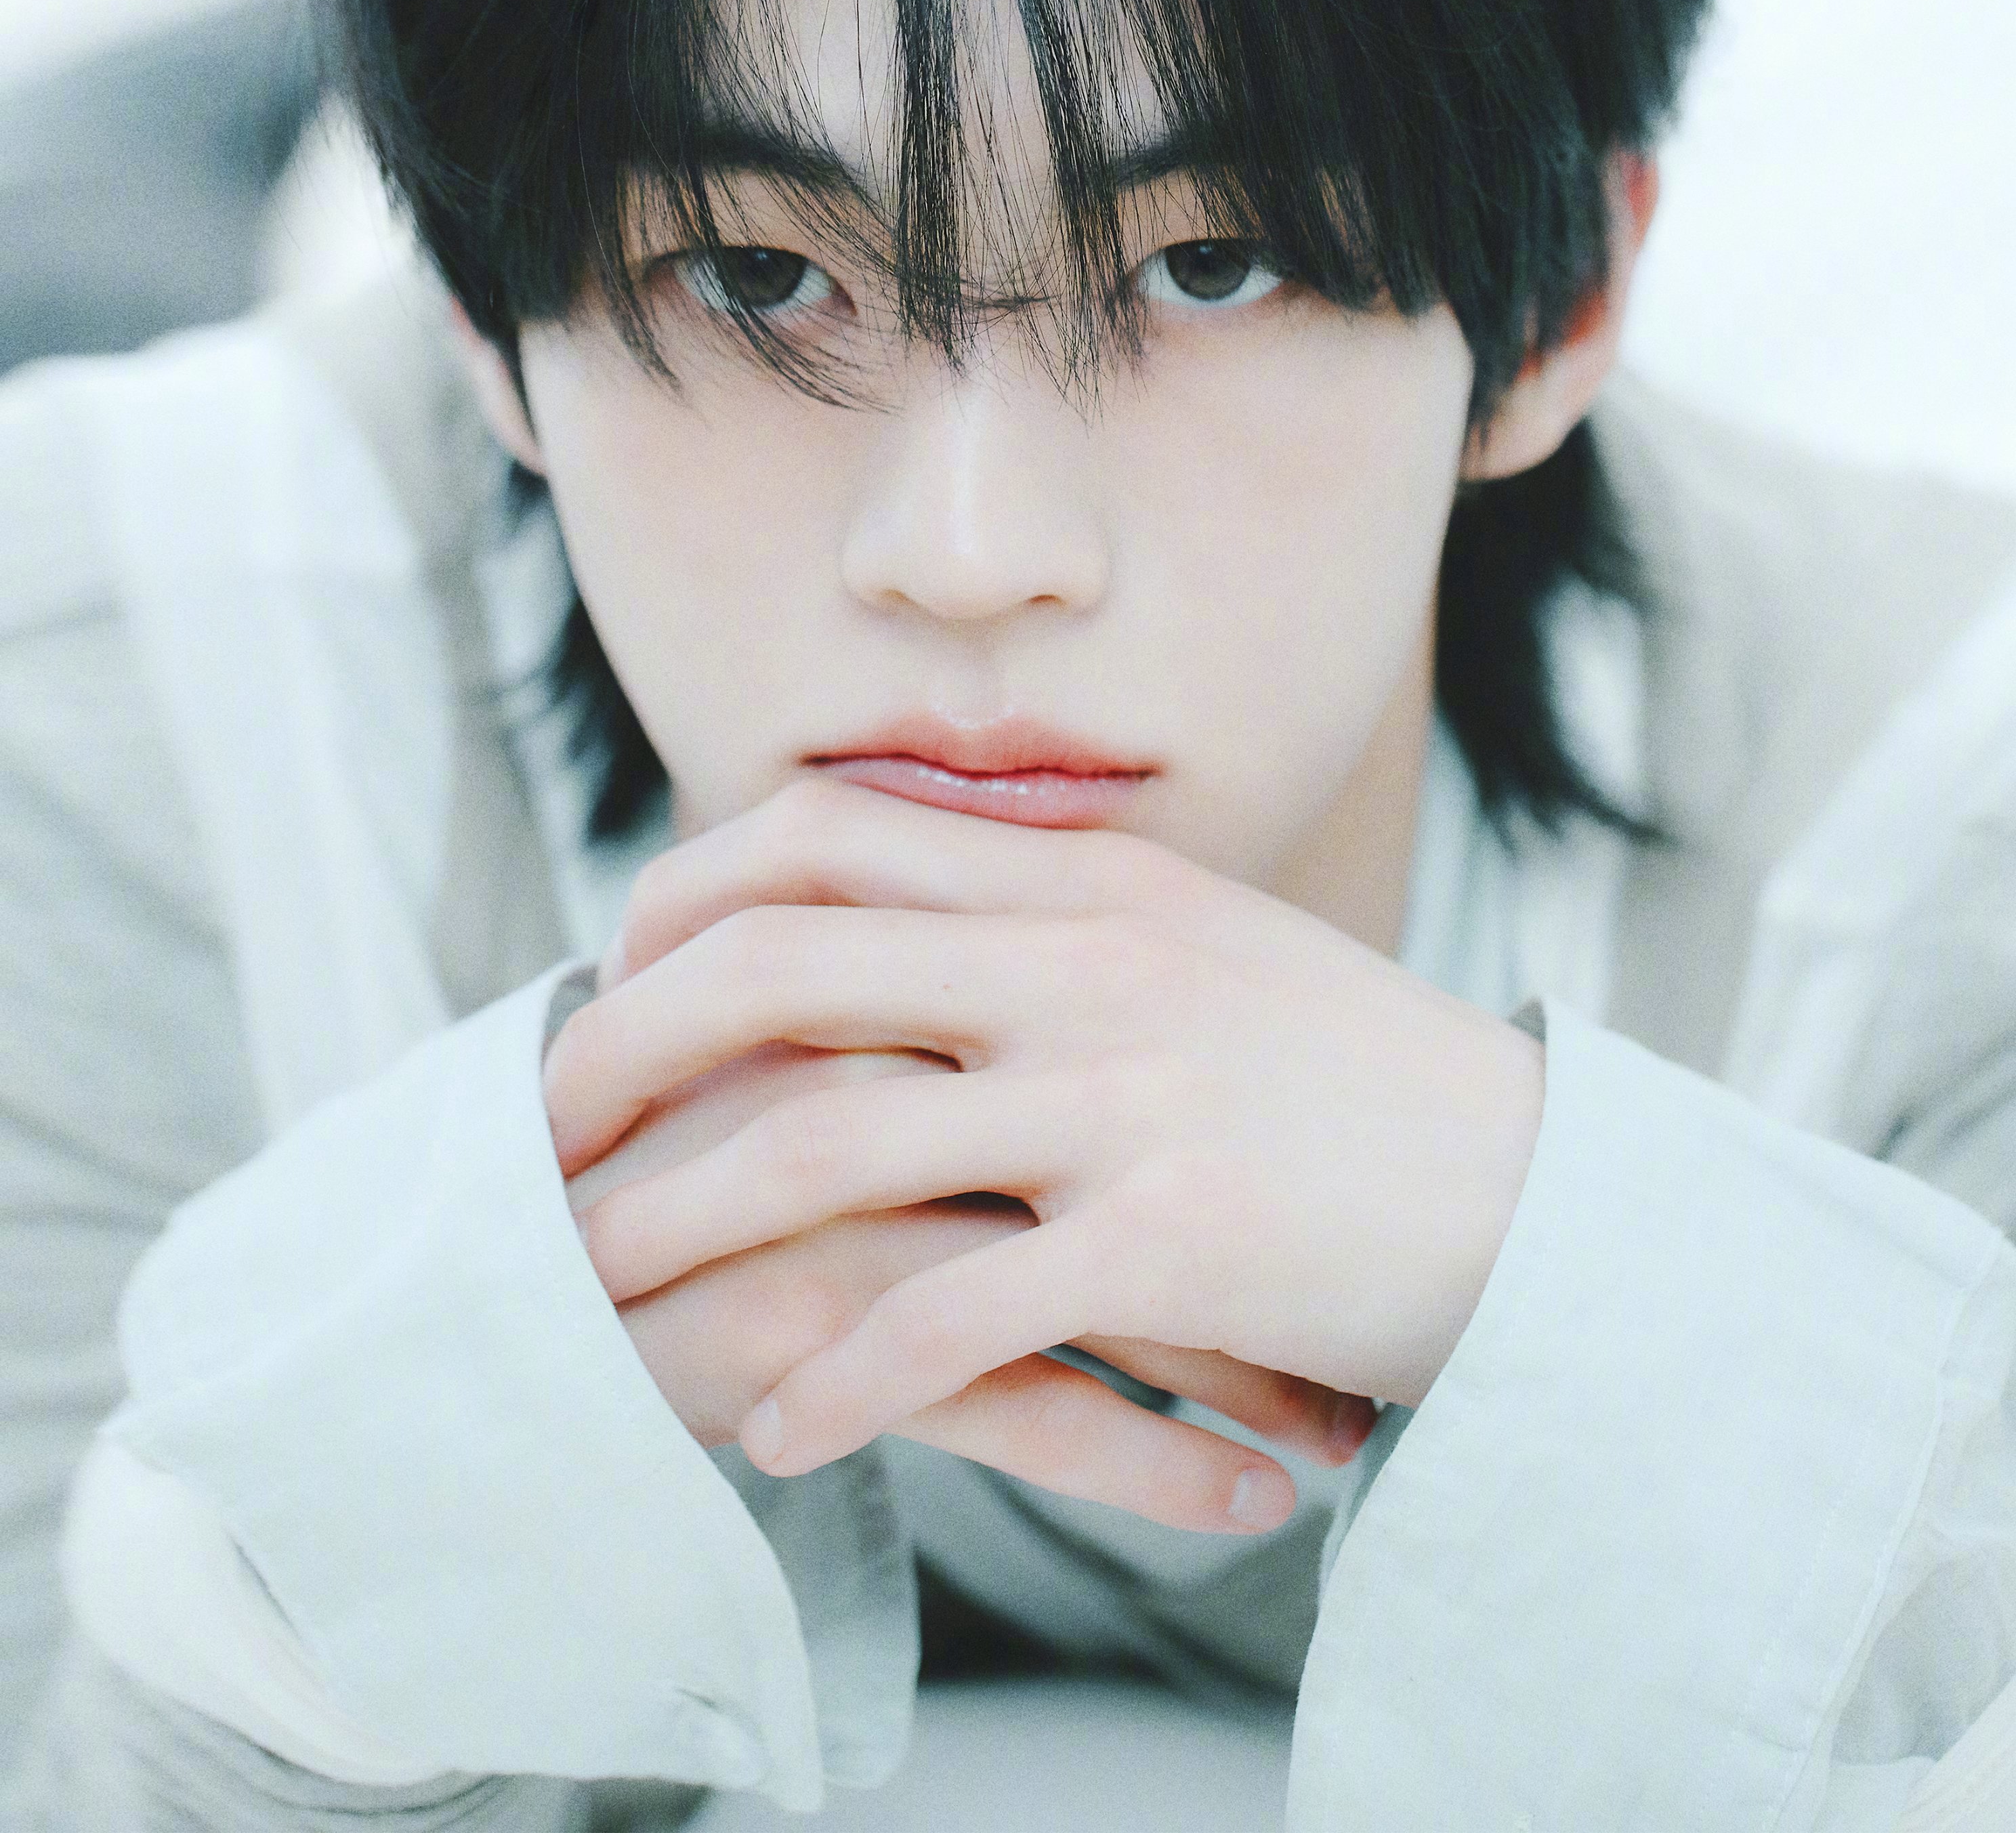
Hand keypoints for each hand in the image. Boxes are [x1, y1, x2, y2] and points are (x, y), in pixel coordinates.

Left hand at [545, 777, 1540, 1481]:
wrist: (1545, 1189)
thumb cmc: (1356, 1080)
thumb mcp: (1198, 945)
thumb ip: (1050, 917)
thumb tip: (897, 915)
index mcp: (1084, 875)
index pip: (823, 835)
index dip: (685, 896)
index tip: (615, 974)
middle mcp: (1085, 961)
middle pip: (783, 965)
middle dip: (626, 1049)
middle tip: (544, 1136)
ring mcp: (1124, 1097)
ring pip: (828, 1147)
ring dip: (682, 1230)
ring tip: (599, 1300)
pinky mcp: (1169, 1242)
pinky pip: (949, 1322)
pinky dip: (838, 1384)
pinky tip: (775, 1435)